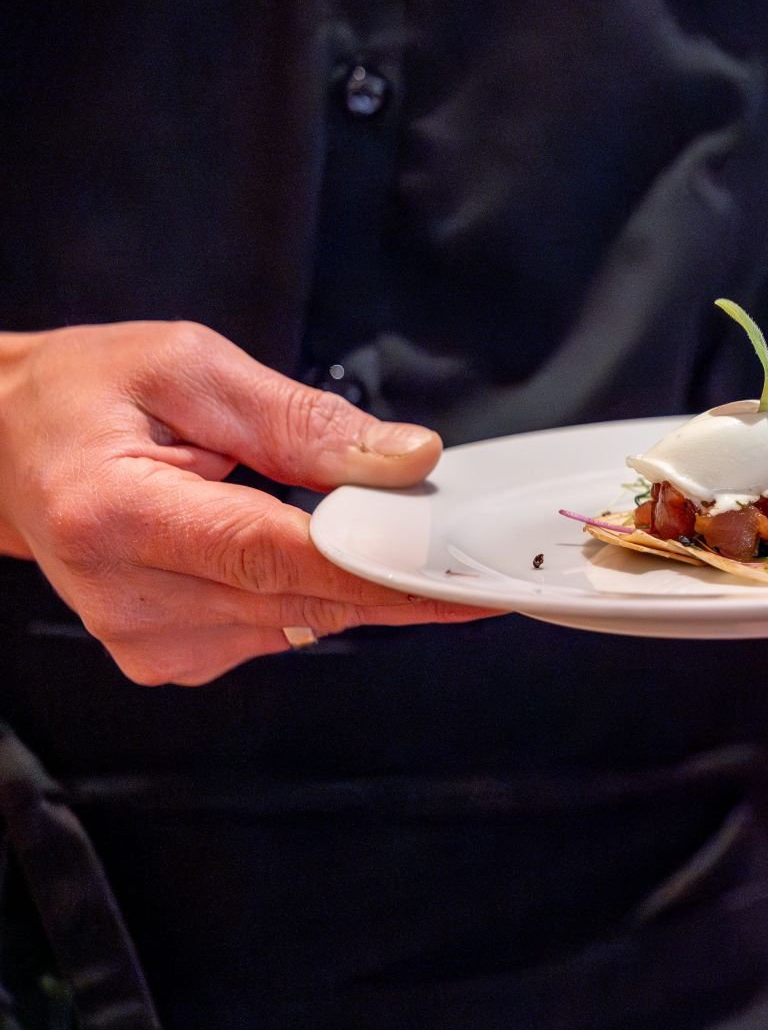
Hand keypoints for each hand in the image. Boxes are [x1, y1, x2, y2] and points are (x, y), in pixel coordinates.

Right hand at [0, 322, 494, 685]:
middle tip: (459, 545)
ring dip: (353, 583)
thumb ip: (301, 420)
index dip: (378, 567)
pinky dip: (309, 595)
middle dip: (392, 575)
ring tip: (360, 526)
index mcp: (115, 514)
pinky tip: (294, 552)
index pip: (276, 557)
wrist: (3, 448)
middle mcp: (125, 595)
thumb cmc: (82, 396)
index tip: (456, 571)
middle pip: (301, 600)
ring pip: (301, 623)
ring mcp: (144, 639)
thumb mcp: (189, 370)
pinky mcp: (166, 659)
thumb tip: (405, 459)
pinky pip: (275, 632)